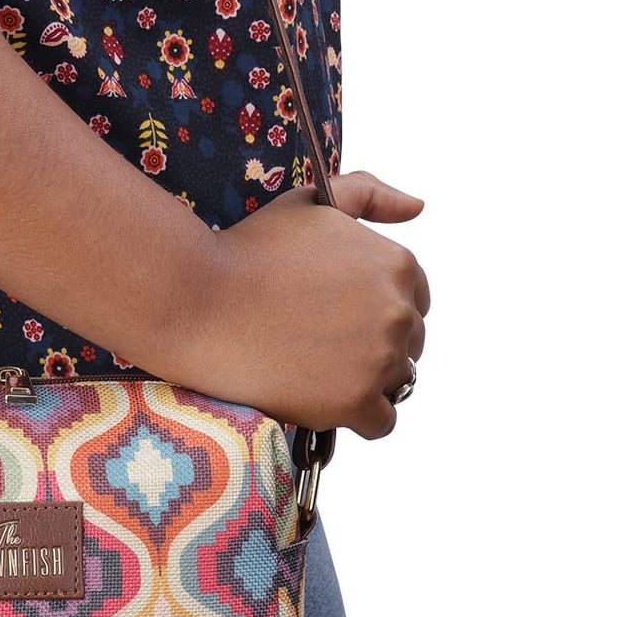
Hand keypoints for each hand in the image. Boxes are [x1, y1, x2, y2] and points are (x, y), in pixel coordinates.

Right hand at [169, 171, 428, 439]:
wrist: (198, 301)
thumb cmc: (249, 249)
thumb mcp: (312, 203)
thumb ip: (370, 194)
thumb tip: (418, 207)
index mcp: (397, 264)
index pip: (415, 300)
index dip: (374, 308)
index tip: (336, 312)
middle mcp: (400, 311)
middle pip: (408, 344)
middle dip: (370, 344)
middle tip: (314, 338)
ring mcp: (381, 359)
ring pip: (396, 383)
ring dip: (362, 379)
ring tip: (310, 363)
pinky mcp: (358, 401)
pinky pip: (381, 422)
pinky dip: (355, 415)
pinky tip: (317, 394)